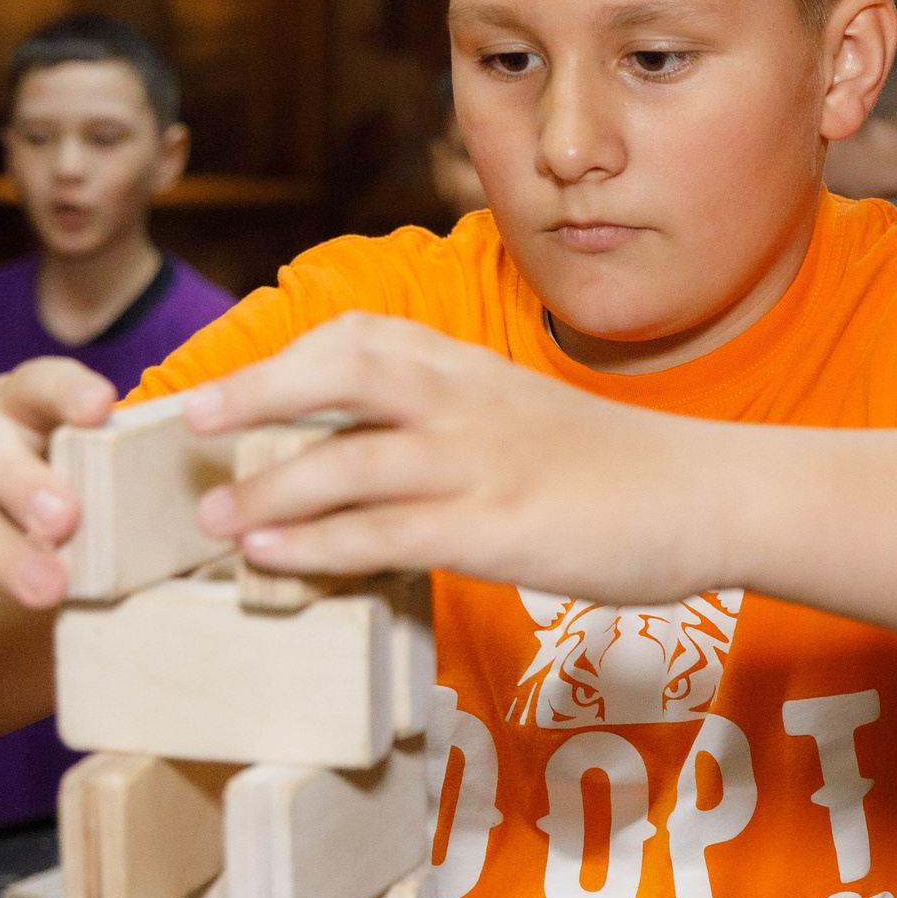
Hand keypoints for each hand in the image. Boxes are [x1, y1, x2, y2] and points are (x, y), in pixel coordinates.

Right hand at [0, 357, 115, 633]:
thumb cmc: (2, 511)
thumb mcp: (50, 491)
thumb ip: (114, 503)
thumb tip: (217, 533)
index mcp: (13, 416)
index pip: (35, 384)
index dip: (65, 390)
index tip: (102, 407)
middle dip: (23, 477)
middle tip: (70, 519)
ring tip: (47, 587)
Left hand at [190, 312, 730, 606]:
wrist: (704, 493)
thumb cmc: (607, 466)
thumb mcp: (515, 414)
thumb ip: (442, 420)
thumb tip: (355, 454)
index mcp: (468, 367)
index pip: (358, 339)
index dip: (280, 360)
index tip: (218, 391)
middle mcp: (466, 399)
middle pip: (343, 370)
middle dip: (258, 391)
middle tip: (191, 423)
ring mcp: (482, 461)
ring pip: (354, 460)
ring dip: (273, 489)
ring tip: (214, 521)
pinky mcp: (499, 527)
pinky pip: (391, 531)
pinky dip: (323, 544)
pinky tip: (278, 558)